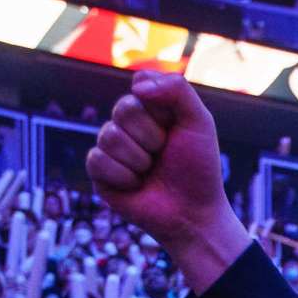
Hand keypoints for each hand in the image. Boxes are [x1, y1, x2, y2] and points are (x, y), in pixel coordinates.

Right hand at [87, 74, 249, 288]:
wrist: (193, 212)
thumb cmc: (198, 168)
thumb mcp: (199, 122)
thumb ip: (178, 90)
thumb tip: (137, 85)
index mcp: (150, 108)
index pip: (140, 86)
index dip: (160, 108)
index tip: (175, 127)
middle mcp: (127, 124)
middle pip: (124, 109)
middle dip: (151, 136)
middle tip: (163, 153)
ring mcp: (111, 147)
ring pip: (110, 135)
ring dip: (139, 159)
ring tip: (151, 172)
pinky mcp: (99, 172)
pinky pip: (98, 160)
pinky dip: (124, 176)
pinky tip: (136, 186)